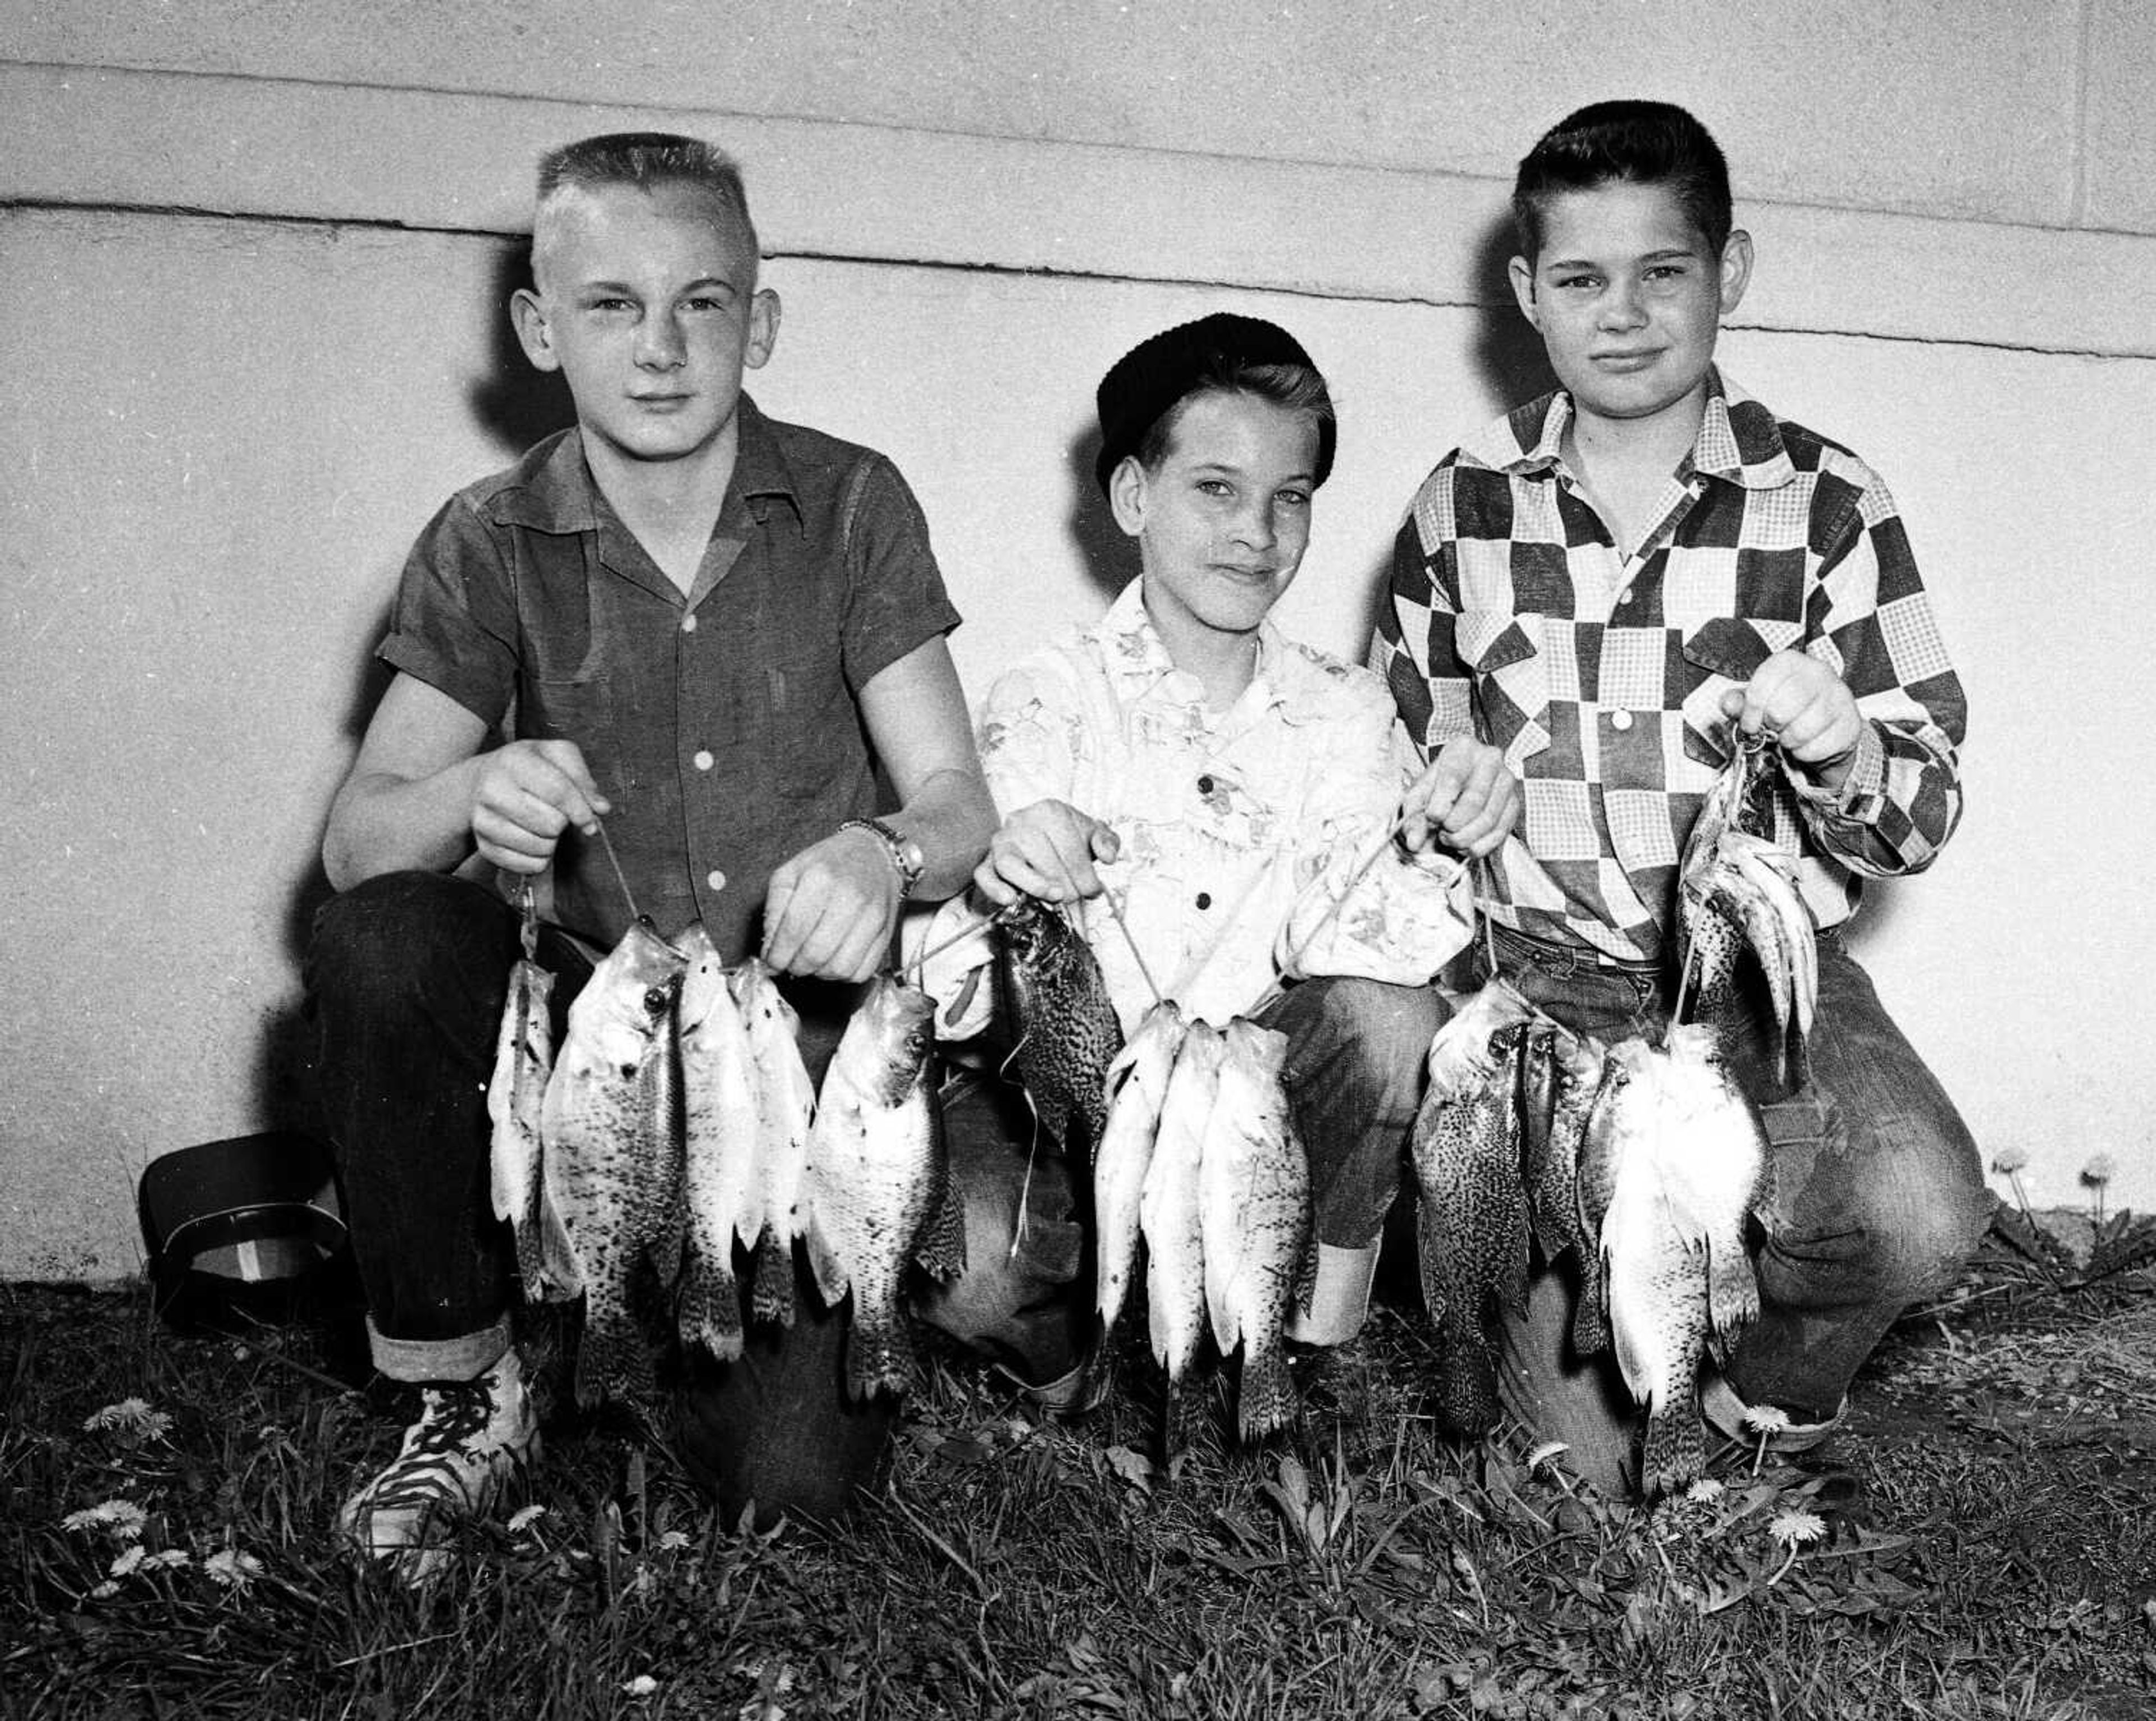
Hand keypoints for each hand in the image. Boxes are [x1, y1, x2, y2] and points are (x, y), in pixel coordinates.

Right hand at [470, 740, 607, 873]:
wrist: (480, 780)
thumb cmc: (527, 767)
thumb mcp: (557, 756)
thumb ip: (583, 779)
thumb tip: (601, 808)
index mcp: (514, 761)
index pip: (557, 791)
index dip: (580, 810)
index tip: (588, 820)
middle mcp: (492, 789)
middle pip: (550, 824)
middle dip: (563, 823)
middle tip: (555, 814)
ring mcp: (483, 820)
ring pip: (540, 847)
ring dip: (552, 842)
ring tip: (543, 826)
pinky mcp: (483, 845)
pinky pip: (527, 865)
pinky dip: (539, 858)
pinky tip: (534, 840)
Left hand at [762, 826, 903, 981]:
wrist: (874, 854)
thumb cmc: (828, 864)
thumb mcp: (790, 873)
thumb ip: (774, 910)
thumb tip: (770, 951)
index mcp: (820, 878)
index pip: (793, 931)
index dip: (778, 955)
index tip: (771, 962)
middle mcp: (850, 898)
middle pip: (815, 954)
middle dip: (795, 967)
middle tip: (790, 962)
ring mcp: (872, 917)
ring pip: (839, 968)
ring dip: (818, 973)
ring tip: (812, 959)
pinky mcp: (886, 933)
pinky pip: (860, 972)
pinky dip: (842, 974)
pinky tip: (833, 958)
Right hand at [973, 799, 1118, 906]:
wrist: (1040, 838)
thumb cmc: (1068, 839)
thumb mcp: (1092, 834)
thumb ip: (1106, 841)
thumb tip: (1107, 856)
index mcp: (1050, 811)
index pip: (1068, 844)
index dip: (1084, 872)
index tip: (1092, 889)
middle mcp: (1021, 822)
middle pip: (1041, 855)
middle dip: (1065, 883)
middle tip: (1075, 896)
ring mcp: (1001, 842)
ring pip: (1009, 863)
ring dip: (1034, 884)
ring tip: (1054, 897)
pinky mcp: (986, 861)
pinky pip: (983, 874)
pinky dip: (995, 889)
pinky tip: (1010, 899)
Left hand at [1400, 737, 1518, 859]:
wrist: (1460, 783)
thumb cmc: (1438, 785)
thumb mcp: (1418, 795)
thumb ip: (1413, 817)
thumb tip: (1414, 842)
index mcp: (1463, 748)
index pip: (1453, 779)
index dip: (1440, 806)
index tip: (1432, 819)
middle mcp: (1490, 759)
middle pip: (1474, 801)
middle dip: (1453, 825)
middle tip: (1442, 832)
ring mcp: (1506, 781)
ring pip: (1488, 819)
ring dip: (1466, 837)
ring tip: (1451, 838)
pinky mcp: (1514, 803)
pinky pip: (1501, 831)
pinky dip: (1481, 846)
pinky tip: (1467, 846)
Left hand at [1722, 651, 1864, 786]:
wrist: (1826, 725)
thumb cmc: (1789, 707)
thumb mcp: (1760, 699)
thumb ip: (1739, 701)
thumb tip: (1727, 703)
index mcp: (1790, 661)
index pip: (1761, 686)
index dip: (1750, 712)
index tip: (1750, 722)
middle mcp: (1818, 672)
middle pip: (1780, 710)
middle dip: (1770, 726)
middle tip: (1773, 728)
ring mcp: (1839, 697)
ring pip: (1800, 731)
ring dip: (1788, 741)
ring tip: (1790, 734)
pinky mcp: (1850, 724)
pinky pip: (1816, 748)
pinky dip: (1805, 752)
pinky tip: (1807, 742)